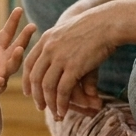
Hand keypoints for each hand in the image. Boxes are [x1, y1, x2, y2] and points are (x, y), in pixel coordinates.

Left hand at [0, 8, 36, 135]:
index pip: (7, 33)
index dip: (13, 22)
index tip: (19, 8)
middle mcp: (2, 61)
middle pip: (16, 47)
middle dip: (24, 37)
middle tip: (32, 26)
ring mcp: (1, 75)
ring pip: (11, 66)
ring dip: (16, 59)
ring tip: (20, 50)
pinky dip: (0, 82)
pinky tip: (1, 79)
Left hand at [22, 4, 117, 119]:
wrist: (108, 23)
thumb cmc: (93, 26)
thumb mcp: (69, 31)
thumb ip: (59, 46)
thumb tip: (58, 61)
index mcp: (46, 39)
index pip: (29, 63)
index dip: (27, 80)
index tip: (28, 92)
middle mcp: (49, 48)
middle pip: (36, 77)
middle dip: (36, 95)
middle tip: (40, 106)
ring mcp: (60, 58)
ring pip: (47, 86)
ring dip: (50, 103)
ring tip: (54, 112)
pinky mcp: (73, 67)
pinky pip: (62, 90)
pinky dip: (61, 103)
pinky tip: (63, 111)